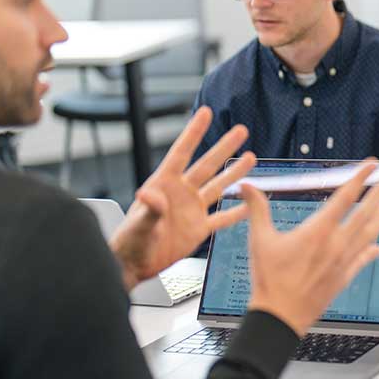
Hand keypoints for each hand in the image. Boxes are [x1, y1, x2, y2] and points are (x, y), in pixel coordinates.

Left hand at [110, 107, 255, 289]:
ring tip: (251, 157)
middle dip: (224, 147)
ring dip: (235, 173)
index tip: (205, 113)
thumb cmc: (128, 243)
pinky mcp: (199, 228)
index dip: (194, 132)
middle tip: (241, 130)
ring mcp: (192, 210)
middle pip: (207, 165)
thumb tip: (149, 194)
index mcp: (163, 185)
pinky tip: (251, 204)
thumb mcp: (137, 226)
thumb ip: (148, 210)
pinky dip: (238, 212)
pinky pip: (223, 218)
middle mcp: (181, 193)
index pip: (181, 153)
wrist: (133, 266)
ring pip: (219, 187)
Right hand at [242, 162, 378, 335]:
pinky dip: (371, 251)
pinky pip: (362, 260)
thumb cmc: (269, 280)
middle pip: (364, 213)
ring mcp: (343, 261)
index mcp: (318, 231)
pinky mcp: (344, 278)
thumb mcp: (260, 241)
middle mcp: (336, 244)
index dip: (359, 179)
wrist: (280, 318)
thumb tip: (246, 186)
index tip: (371, 165)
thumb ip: (257, 210)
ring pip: (369, 234)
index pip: (344, 198)